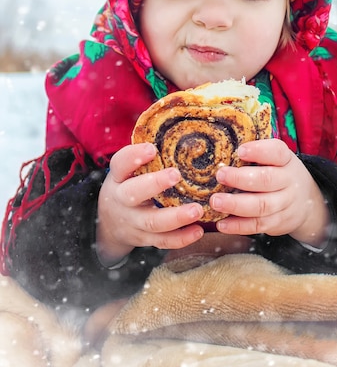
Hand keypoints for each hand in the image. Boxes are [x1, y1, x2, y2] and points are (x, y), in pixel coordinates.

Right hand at [96, 143, 203, 265]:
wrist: (109, 223)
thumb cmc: (128, 184)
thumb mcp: (128, 170)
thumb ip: (147, 155)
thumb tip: (181, 125)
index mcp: (118, 177)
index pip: (120, 164)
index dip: (134, 156)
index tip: (152, 148)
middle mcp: (122, 199)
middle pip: (133, 194)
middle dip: (154, 184)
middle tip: (176, 174)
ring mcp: (132, 221)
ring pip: (151, 221)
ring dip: (175, 217)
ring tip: (197, 210)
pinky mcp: (144, 238)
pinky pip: (162, 241)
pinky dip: (181, 238)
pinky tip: (198, 230)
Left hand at [210, 138, 329, 246]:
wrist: (307, 202)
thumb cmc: (280, 174)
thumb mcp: (275, 160)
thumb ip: (255, 156)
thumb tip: (222, 152)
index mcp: (286, 160)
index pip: (276, 152)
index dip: (258, 151)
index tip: (240, 151)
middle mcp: (288, 181)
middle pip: (266, 180)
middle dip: (240, 178)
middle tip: (220, 176)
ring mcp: (285, 204)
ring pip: (261, 206)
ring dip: (236, 205)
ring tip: (216, 202)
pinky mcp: (279, 223)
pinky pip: (258, 226)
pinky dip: (238, 226)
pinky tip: (222, 223)